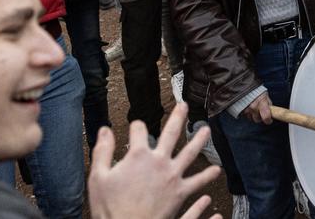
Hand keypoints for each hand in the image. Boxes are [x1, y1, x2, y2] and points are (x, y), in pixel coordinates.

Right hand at [88, 106, 221, 218]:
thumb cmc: (111, 209)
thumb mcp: (98, 177)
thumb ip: (102, 151)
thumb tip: (104, 130)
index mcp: (139, 155)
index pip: (139, 130)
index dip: (136, 127)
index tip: (135, 127)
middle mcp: (159, 161)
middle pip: (171, 132)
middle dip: (178, 116)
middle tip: (184, 106)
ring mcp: (173, 176)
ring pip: (190, 152)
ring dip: (200, 140)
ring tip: (206, 130)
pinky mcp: (181, 193)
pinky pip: (198, 182)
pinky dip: (207, 176)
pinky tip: (216, 170)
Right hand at [243, 92, 272, 124]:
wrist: (243, 85)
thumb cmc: (255, 89)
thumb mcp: (264, 94)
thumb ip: (268, 103)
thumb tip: (271, 109)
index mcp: (261, 103)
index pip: (266, 117)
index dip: (268, 120)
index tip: (269, 120)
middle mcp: (253, 107)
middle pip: (257, 119)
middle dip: (259, 117)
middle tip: (260, 112)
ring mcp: (246, 109)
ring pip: (251, 118)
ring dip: (253, 115)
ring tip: (254, 108)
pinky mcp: (240, 110)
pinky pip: (245, 115)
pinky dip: (247, 112)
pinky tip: (248, 107)